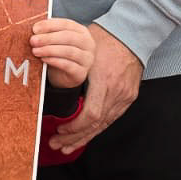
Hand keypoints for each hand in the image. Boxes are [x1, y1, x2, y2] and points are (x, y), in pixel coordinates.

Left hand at [29, 17, 95, 88]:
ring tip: (35, 50)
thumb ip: (47, 33)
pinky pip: (68, 65)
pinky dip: (54, 61)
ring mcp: (87, 59)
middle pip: (68, 37)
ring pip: (69, 51)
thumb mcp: (55, 41)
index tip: (35, 28)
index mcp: (81, 31)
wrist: (63, 75)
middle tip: (33, 40)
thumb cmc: (59, 54)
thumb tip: (34, 29)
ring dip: (49, 50)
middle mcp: (87, 43)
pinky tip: (44, 59)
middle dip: (48, 38)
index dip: (50, 25)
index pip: (66, 24)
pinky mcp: (81, 73)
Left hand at [48, 25, 142, 154]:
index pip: (91, 115)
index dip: (74, 127)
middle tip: (56, 144)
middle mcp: (117, 92)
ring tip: (67, 145)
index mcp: (104, 81)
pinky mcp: (129, 97)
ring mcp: (125, 96)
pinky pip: (112, 118)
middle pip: (96, 126)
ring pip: (104, 125)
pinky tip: (86, 134)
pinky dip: (97, 128)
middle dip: (75, 138)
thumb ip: (69, 66)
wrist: (133, 34)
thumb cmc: (105, 40)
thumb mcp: (83, 51)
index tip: (58, 130)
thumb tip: (48, 78)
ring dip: (85, 136)